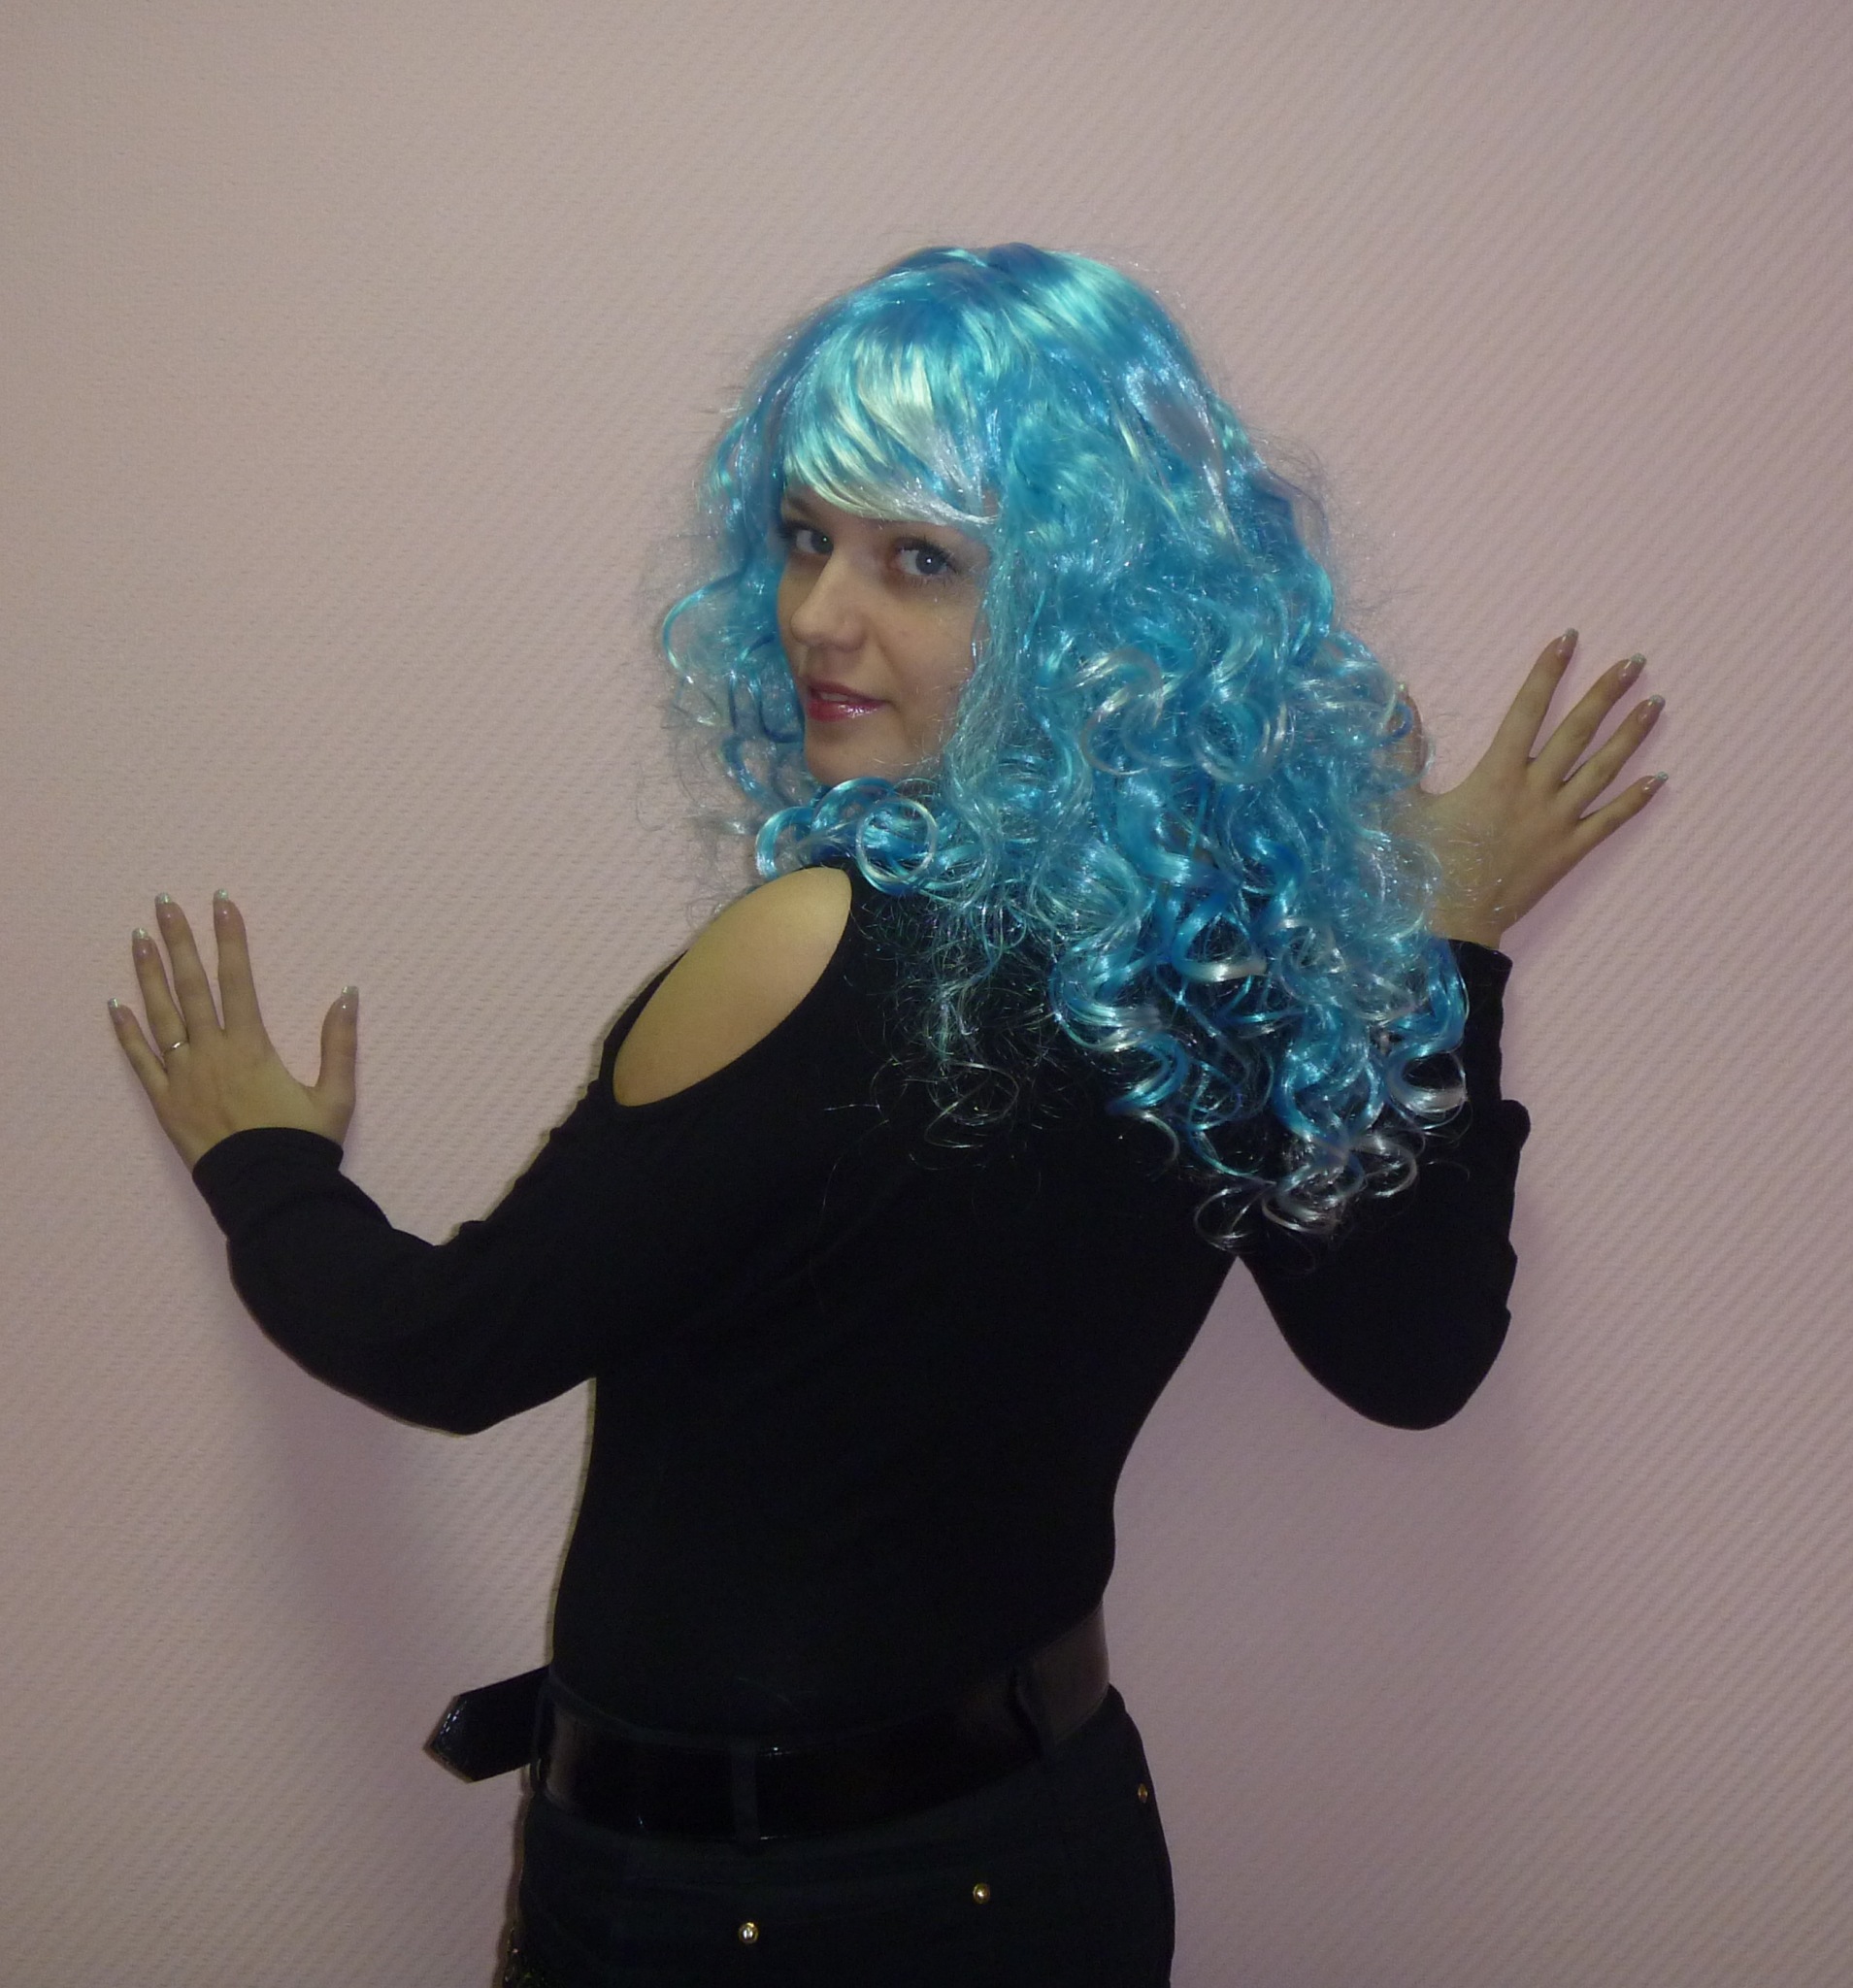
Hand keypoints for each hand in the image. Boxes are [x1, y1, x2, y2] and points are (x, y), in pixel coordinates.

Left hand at [109, 893, 356, 1168]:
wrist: (267, 1190)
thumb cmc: (302, 1143)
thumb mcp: (335, 1094)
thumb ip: (340, 1042)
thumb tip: (348, 994)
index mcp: (251, 1046)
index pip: (238, 979)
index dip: (231, 938)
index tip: (222, 903)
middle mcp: (211, 1053)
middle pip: (191, 985)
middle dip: (179, 940)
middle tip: (165, 903)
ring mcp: (183, 1076)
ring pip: (161, 1014)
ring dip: (148, 973)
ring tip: (139, 937)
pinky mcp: (165, 1102)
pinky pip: (140, 1061)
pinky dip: (126, 1032)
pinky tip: (115, 1004)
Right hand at [1392, 631, 1667, 949]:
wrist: (1450, 924)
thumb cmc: (1421, 864)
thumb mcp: (1402, 804)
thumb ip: (1403, 751)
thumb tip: (1399, 697)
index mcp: (1495, 775)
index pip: (1526, 711)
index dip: (1546, 673)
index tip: (1567, 640)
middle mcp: (1534, 792)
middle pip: (1577, 733)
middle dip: (1606, 694)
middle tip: (1635, 662)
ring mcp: (1557, 822)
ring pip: (1602, 770)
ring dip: (1631, 735)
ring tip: (1655, 703)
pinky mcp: (1569, 851)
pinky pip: (1610, 821)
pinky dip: (1635, 800)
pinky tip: (1658, 778)